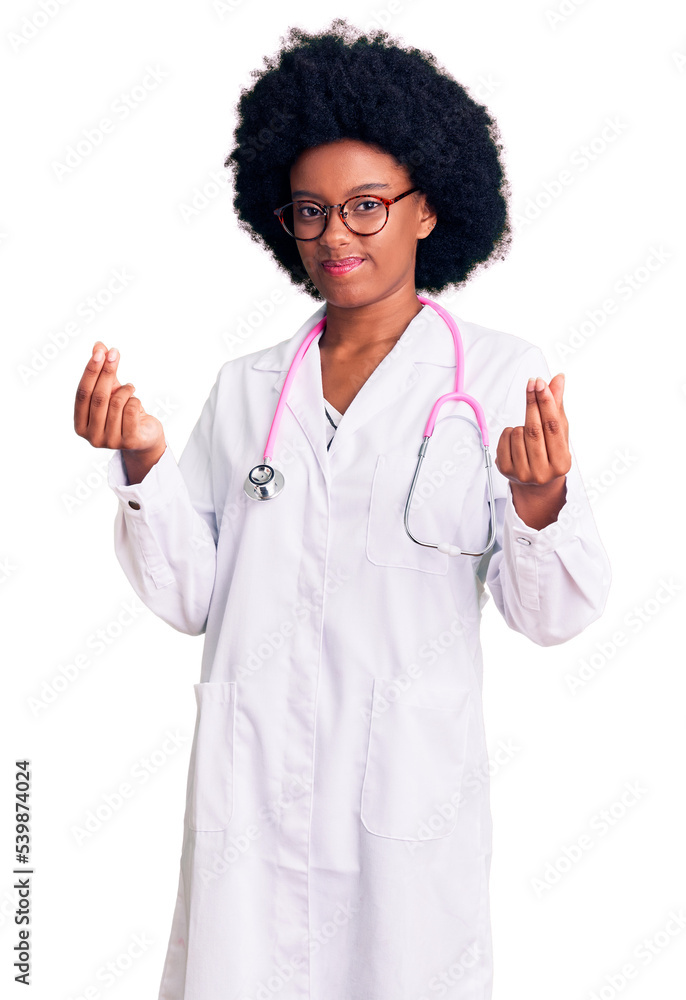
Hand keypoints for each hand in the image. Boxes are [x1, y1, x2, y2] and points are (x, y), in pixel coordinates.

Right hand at [74, 341, 164, 456]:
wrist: (145, 437)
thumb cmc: (123, 413)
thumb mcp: (110, 391)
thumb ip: (102, 371)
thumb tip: (98, 345)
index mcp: (80, 425)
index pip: (82, 393)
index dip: (90, 371)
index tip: (100, 351)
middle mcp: (92, 437)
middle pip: (98, 397)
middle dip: (107, 372)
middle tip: (115, 353)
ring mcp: (110, 441)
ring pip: (116, 403)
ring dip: (125, 390)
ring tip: (130, 388)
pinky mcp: (129, 441)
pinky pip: (131, 410)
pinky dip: (134, 399)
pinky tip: (135, 400)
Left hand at [495, 374, 570, 528]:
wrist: (535, 483)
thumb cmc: (550, 453)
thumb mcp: (558, 432)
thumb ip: (557, 406)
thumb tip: (558, 379)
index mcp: (561, 464)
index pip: (553, 427)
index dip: (546, 402)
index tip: (540, 383)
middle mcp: (542, 472)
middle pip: (534, 429)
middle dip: (532, 403)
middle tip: (532, 383)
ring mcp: (522, 474)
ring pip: (517, 433)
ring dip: (521, 424)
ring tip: (527, 431)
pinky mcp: (505, 470)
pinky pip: (504, 439)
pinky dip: (509, 432)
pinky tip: (517, 439)